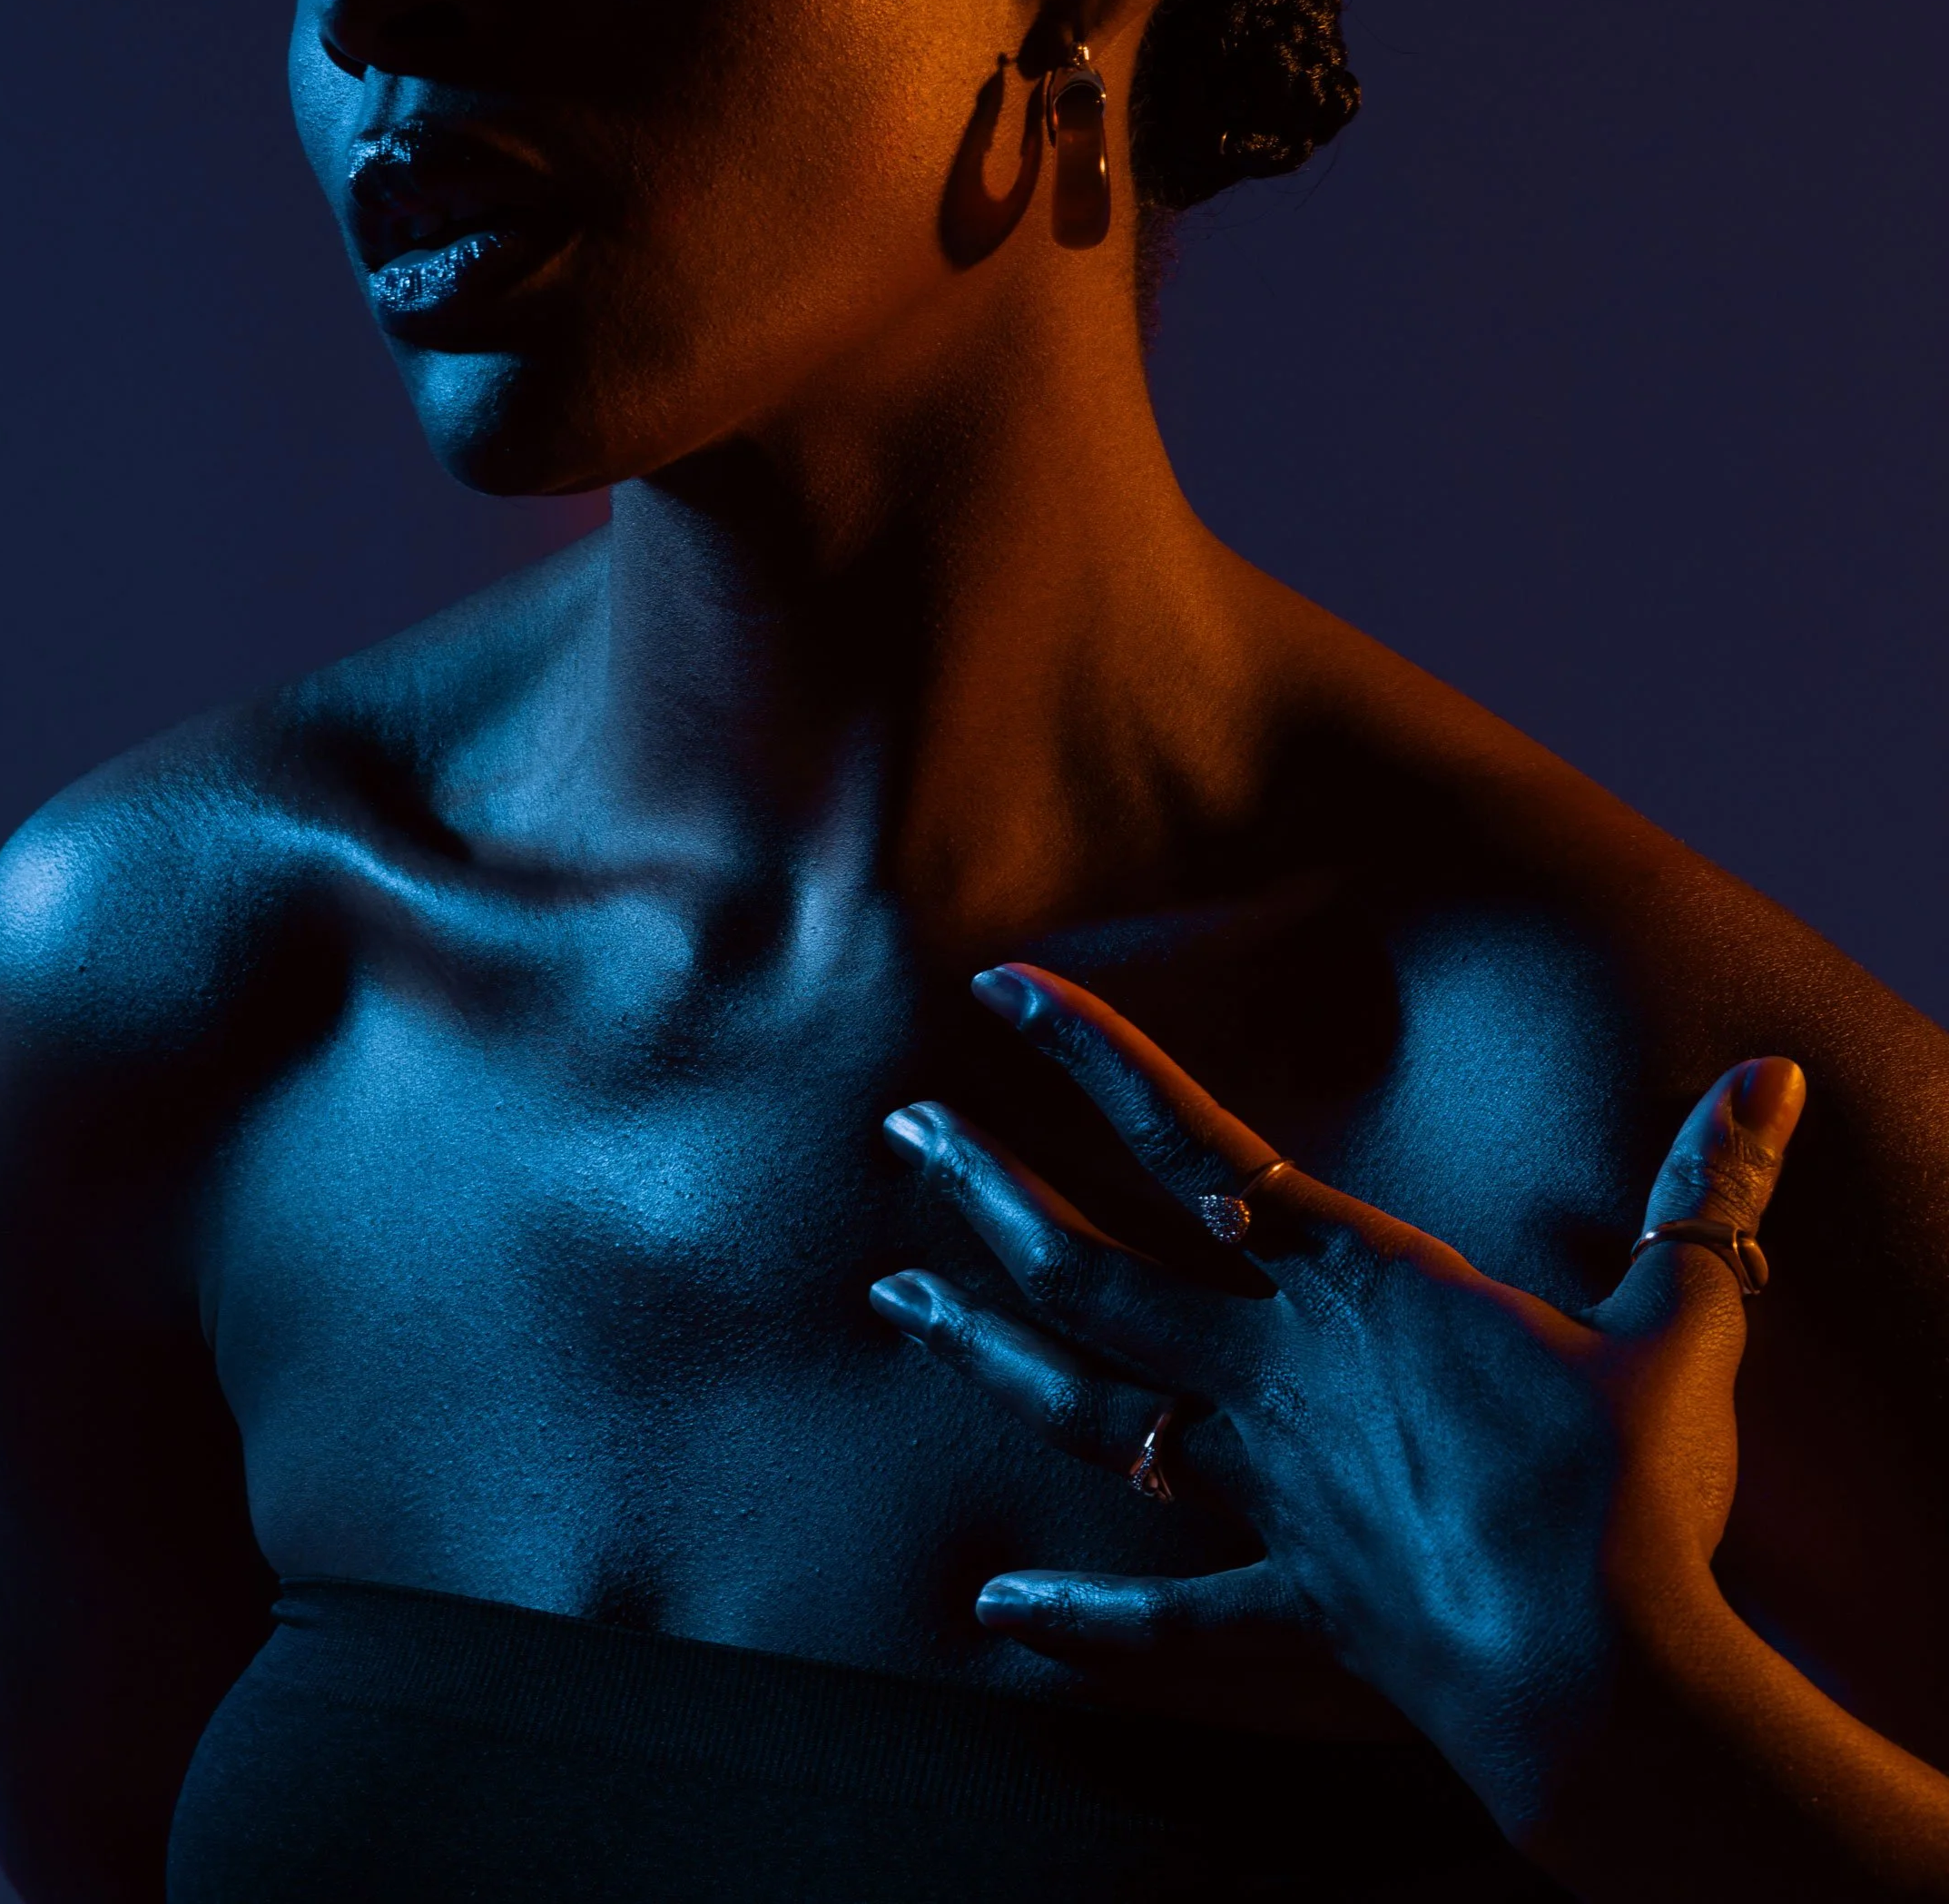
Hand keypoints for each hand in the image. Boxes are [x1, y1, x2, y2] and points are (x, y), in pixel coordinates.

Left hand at [870, 962, 1804, 1839]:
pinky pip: (1164, 1614)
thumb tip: (1773, 1078)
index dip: (1091, 1054)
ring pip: (1085, 1406)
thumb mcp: (1678, 1318)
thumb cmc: (1629, 1487)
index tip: (999, 989)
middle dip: (987, 1190)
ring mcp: (1262, 1490)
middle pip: (1093, 1264)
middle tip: (901, 1132)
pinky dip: (1079, 1619)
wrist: (1607, 1677)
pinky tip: (992, 1616)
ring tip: (892, 1300)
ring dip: (984, 1351)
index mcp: (1352, 1281)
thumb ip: (1706, 1194)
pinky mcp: (1285, 1601)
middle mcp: (1275, 1371)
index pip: (1192, 1137)